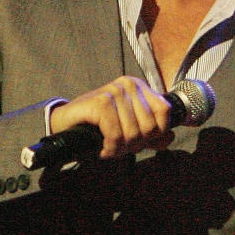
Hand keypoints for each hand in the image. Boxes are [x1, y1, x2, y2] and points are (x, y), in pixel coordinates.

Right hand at [49, 76, 174, 158]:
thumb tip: (169, 137)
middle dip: (135, 144)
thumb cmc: (97, 126)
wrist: (64, 124)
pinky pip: (116, 135)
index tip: (139, 142)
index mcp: (139, 87)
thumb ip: (152, 134)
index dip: (155, 134)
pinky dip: (110, 148)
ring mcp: (114, 91)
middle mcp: (129, 85)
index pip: (165, 112)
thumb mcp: (130, 129)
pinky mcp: (101, 102)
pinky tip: (103, 148)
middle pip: (150, 127)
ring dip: (120, 149)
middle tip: (120, 147)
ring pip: (133, 133)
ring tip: (110, 147)